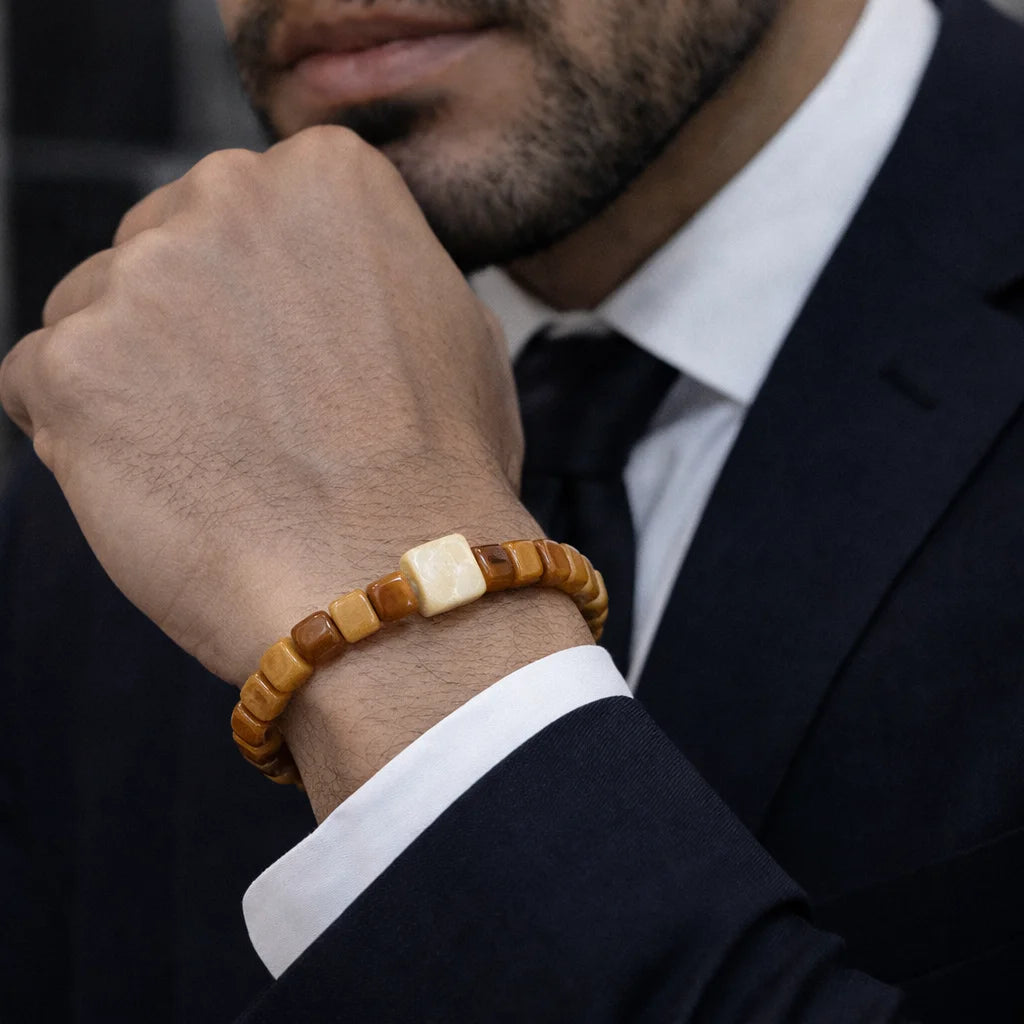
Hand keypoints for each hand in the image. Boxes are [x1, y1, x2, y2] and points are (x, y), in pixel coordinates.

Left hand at [0, 126, 529, 682]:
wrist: (392, 574)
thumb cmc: (441, 469)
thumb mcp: (458, 328)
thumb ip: (380, 268)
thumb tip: (341, 275)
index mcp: (326, 176)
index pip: (250, 208)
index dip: (264, 292)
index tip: (293, 357)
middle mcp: (225, 196)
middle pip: (163, 243)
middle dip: (191, 318)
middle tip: (248, 413)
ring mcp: (139, 277)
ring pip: (94, 308)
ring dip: (133, 372)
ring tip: (209, 458)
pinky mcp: (70, 365)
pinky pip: (40, 381)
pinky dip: (80, 431)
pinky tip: (156, 481)